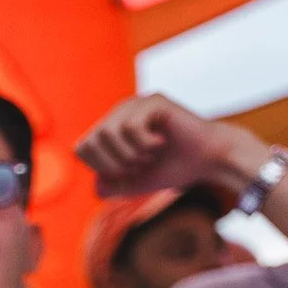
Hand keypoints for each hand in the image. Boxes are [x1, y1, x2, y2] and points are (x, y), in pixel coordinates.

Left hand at [76, 93, 264, 200]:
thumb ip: (110, 186)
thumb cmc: (170, 169)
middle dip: (113, 163)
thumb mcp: (133, 184)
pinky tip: (160, 144)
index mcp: (111, 128)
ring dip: (129, 155)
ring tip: (150, 156)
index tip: (124, 172)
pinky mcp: (154, 101)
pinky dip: (143, 145)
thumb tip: (96, 184)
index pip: (81, 147)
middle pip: (91, 141)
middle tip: (138, 165)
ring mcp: (137, 104)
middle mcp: (120, 112)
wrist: (206, 161)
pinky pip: (130, 127)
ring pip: (108, 132)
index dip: (98, 167)